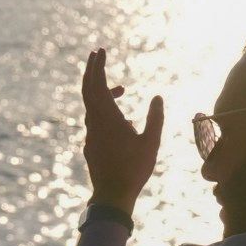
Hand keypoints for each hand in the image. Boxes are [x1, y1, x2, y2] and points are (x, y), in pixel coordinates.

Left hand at [80, 48, 162, 216]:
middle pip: (87, 90)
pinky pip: (94, 119)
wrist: (112, 195)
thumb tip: (157, 97)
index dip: (97, 66)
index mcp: (107, 118)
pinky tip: (120, 119)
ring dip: (103, 93)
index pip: (97, 84)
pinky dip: (103, 109)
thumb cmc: (134, 169)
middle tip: (97, 55)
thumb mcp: (151, 142)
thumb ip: (155, 118)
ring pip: (91, 105)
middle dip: (92, 70)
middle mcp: (94, 123)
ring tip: (121, 90)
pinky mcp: (91, 144)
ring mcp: (90, 134)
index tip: (101, 50)